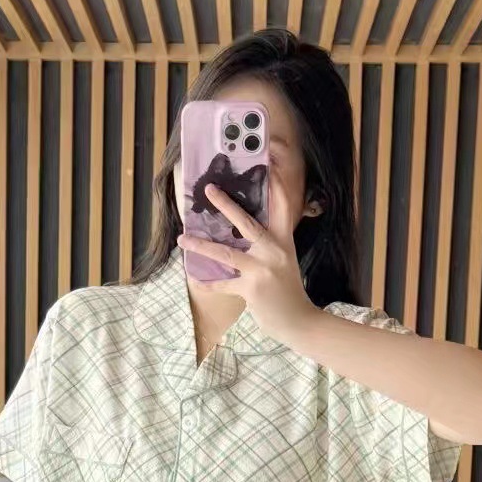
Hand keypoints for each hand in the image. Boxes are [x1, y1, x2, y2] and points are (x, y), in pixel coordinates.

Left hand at [176, 170, 321, 348]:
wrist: (299, 321)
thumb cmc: (288, 291)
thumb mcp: (284, 262)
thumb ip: (267, 246)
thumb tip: (242, 234)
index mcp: (283, 241)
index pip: (283, 206)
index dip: (277, 183)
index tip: (271, 159)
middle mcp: (273, 251)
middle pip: (246, 222)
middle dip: (226, 204)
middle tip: (208, 189)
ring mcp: (261, 270)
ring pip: (225, 253)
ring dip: (200, 246)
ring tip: (182, 239)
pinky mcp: (251, 289)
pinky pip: (222, 284)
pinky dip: (207, 283)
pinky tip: (194, 278)